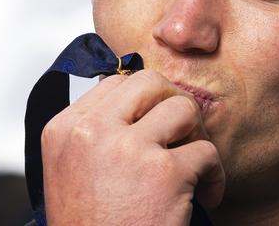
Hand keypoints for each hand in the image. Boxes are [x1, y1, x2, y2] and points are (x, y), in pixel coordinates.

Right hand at [41, 69, 225, 225]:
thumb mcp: (71, 173)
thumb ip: (94, 133)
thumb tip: (135, 101)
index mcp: (63, 131)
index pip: (114, 83)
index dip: (144, 101)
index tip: (156, 124)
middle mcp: (91, 133)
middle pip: (149, 82)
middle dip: (172, 103)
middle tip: (180, 133)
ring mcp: (127, 150)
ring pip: (183, 108)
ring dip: (196, 136)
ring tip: (193, 166)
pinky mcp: (164, 173)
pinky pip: (208, 151)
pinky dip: (214, 175)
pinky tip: (204, 196)